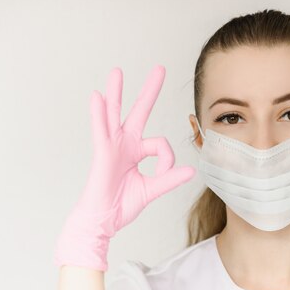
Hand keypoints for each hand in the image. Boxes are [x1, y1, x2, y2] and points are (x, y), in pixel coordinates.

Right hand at [53, 65, 195, 271]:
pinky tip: (97, 96)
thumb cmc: (122, 205)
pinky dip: (99, 114)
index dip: (168, 160)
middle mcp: (124, 144)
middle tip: (160, 68)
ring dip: (117, 93)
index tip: (167, 173)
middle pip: (139, 111)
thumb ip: (170, 178)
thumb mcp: (153, 189)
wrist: (103, 221)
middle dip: (149, 90)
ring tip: (118, 72)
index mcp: (136, 151)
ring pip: (115, 114)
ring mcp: (112, 146)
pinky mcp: (103, 154)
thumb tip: (192, 171)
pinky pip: (101, 130)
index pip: (161, 144)